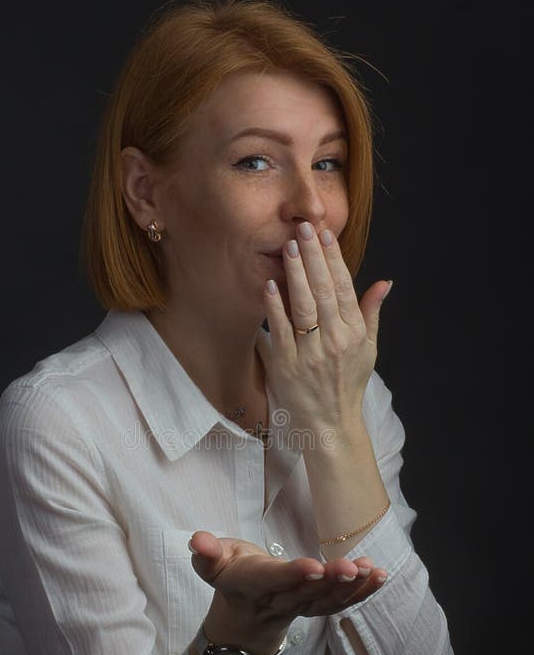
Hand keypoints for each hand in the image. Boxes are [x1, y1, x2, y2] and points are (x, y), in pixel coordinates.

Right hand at [189, 530, 386, 641]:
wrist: (243, 614)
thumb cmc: (230, 573)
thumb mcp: (211, 563)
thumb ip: (206, 552)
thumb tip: (199, 540)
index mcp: (251, 584)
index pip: (272, 580)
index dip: (292, 575)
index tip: (314, 567)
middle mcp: (277, 600)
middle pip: (306, 593)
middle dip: (330, 581)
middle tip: (352, 567)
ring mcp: (300, 607)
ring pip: (327, 601)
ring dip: (352, 588)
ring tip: (371, 570)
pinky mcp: (316, 608)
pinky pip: (341, 604)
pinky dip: (362, 593)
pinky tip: (380, 576)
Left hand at [256, 221, 391, 433]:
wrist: (330, 424)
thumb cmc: (347, 384)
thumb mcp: (368, 349)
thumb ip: (371, 313)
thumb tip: (384, 282)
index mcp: (355, 333)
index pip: (344, 288)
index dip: (334, 260)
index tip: (325, 236)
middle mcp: (335, 341)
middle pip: (323, 291)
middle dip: (313, 257)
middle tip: (303, 229)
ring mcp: (311, 354)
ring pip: (303, 306)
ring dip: (295, 274)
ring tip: (288, 248)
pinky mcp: (287, 366)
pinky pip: (280, 331)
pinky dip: (275, 308)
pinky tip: (270, 285)